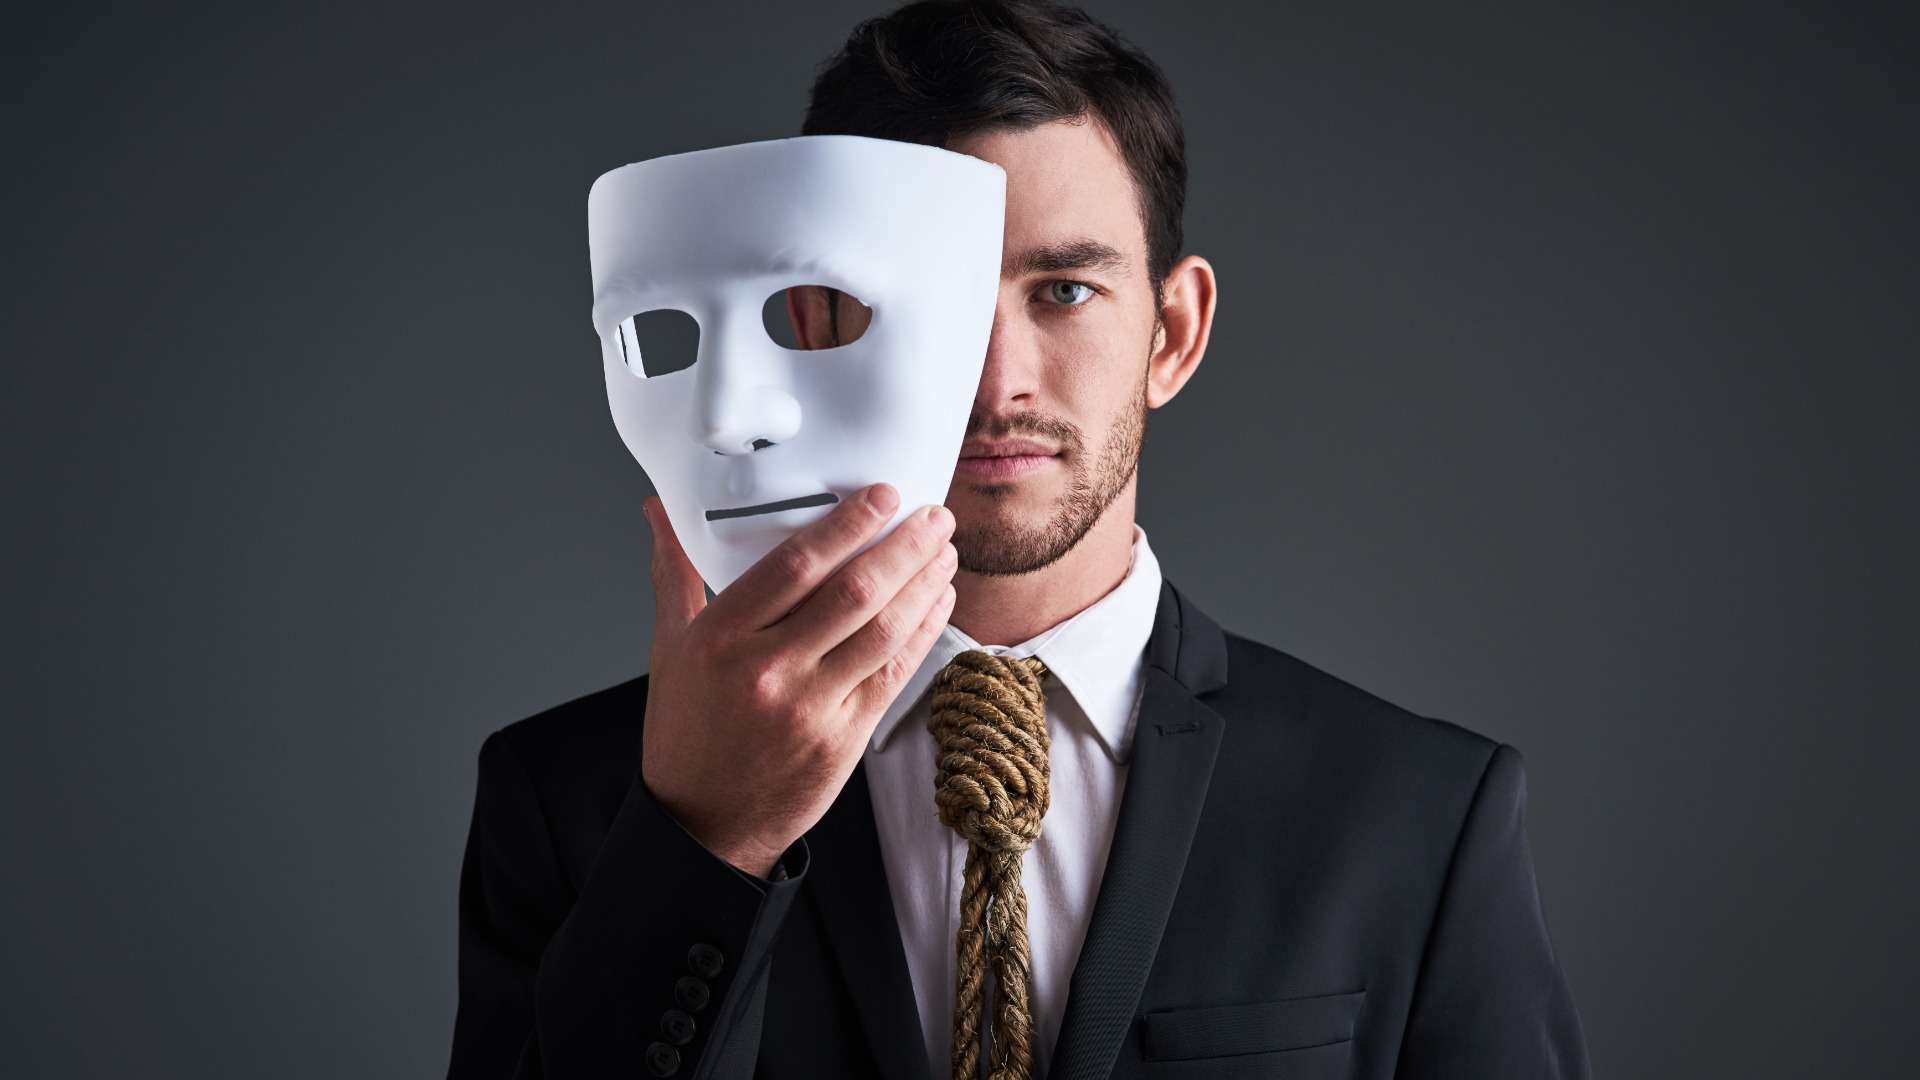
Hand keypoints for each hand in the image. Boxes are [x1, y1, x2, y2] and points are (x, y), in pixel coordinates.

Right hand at [639, 484, 957, 876]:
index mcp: (721, 638)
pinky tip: (937, 602)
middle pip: (852, 592)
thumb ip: (676, 572)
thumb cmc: (687, 732)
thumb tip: (659, 509)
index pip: (794, 564)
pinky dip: (922, 632)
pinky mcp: (844, 738)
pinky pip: (893, 673)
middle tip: (934, 516)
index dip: (847, 524)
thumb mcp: (671, 647)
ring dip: (923, 585)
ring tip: (944, 552)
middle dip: (904, 547)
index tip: (882, 495)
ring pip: (882, 631)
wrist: (703, 823)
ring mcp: (810, 707)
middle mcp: (766, 669)